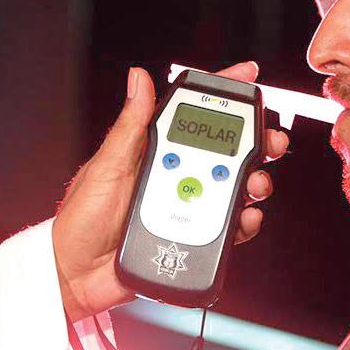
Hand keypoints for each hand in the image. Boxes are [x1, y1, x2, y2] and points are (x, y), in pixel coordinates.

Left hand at [53, 62, 288, 320]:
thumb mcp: (106, 166)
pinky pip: (228, 225)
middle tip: (272, 141)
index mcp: (155, 152)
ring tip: (257, 184)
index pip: (192, 115)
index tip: (248, 76)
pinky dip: (244, 221)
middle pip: (224, 151)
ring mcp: (188, 204)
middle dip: (256, 141)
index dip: (221, 93)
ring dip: (255, 181)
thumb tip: (139, 80)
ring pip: (233, 187)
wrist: (77, 274)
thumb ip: (129, 126)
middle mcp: (176, 175)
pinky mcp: (194, 233)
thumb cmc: (82, 219)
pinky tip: (245, 218)